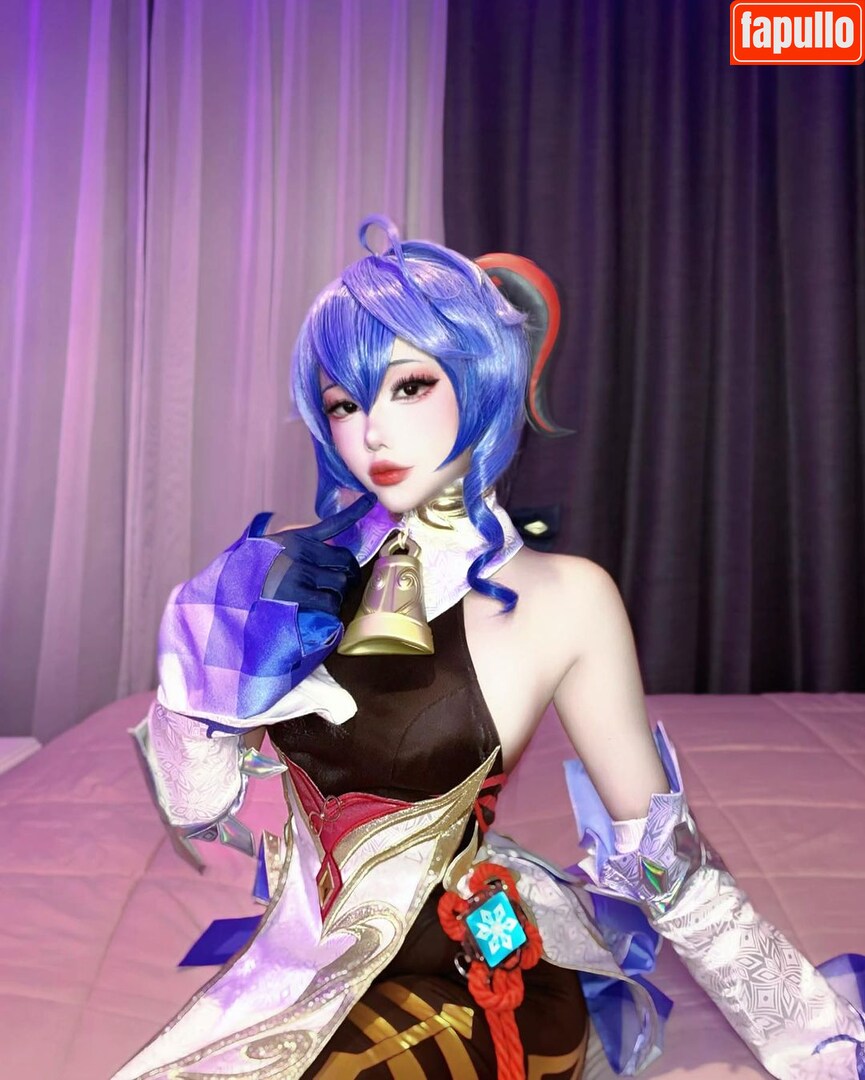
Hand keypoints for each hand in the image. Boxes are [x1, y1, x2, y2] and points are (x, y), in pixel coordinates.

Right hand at [262, 493, 375, 615]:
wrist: (227, 591)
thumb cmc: (252, 573)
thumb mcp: (272, 548)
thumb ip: (297, 545)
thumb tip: (326, 550)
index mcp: (296, 538)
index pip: (333, 523)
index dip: (355, 511)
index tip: (370, 500)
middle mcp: (301, 552)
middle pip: (346, 562)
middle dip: (347, 575)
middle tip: (340, 583)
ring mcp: (299, 573)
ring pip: (339, 585)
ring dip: (336, 594)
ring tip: (322, 598)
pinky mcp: (296, 595)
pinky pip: (329, 602)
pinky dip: (328, 608)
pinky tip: (319, 609)